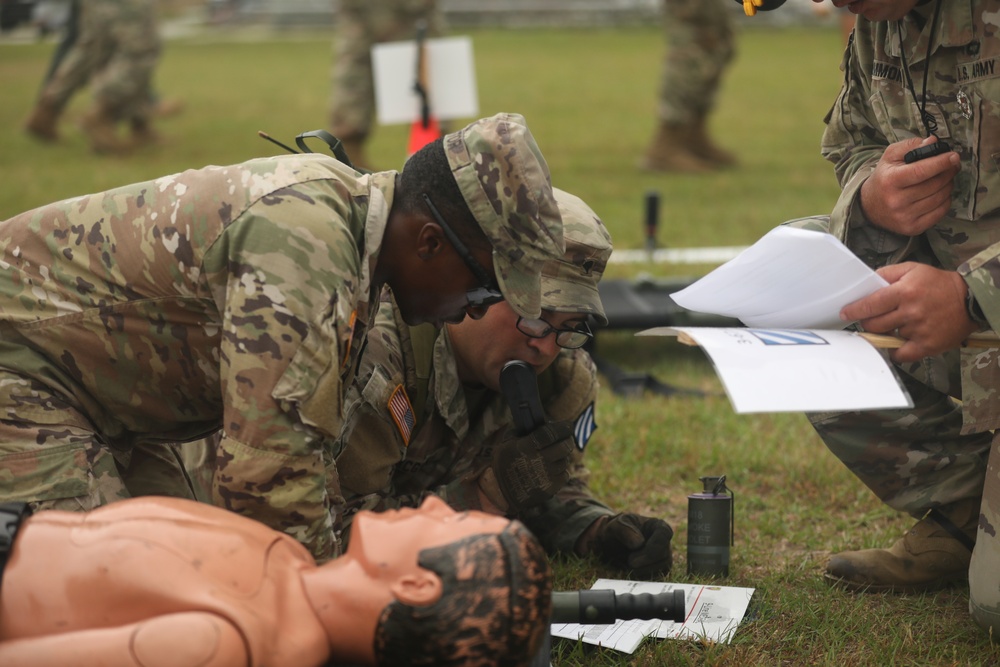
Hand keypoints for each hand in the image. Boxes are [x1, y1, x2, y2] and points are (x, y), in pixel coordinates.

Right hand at [477, 419, 574, 513]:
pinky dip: (560, 471)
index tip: (568, 425)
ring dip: (562, 457)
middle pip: (564, 447)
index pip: (550, 433)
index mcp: (526, 448)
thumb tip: (544, 423)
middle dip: (568, 440)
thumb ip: (524, 432)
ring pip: (565, 460)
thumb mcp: (507, 443)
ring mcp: (546, 476)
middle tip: (566, 438)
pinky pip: (564, 474)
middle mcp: (538, 461)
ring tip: (552, 457)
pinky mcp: (552, 488)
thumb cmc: (505, 463)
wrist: (501, 492)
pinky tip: (551, 470)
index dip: (562, 427)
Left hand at [582, 513, 673, 578]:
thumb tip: (639, 544)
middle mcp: (664, 541)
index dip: (652, 546)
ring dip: (645, 570)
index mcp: (658, 525)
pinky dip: (645, 575)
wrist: (614, 541)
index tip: (635, 554)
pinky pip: (658, 575)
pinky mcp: (660, 567)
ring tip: (629, 566)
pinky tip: (632, 572)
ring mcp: (664, 555)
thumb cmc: (618, 529)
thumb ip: (625, 530)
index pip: (664, 534)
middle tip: (630, 562)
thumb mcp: (616, 525)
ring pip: (663, 567)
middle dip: (647, 560)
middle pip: (664, 554)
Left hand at [840, 263, 978, 361]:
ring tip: (892, 325)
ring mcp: (919, 330)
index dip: (854, 310)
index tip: (844, 314)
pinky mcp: (927, 345)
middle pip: (874, 324)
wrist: (969, 300)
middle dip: (867, 322)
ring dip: (884, 333)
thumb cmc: (937, 283)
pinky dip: (895, 351)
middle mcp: (910, 312)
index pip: (871, 304)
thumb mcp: (912, 269)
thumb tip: (866, 282)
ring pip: (886, 337)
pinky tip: (896, 344)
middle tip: (871, 319)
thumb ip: (886, 274)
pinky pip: (901, 355)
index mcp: (904, 292)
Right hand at [859, 136, 959, 235]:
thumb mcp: (890, 157)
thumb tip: (933, 142)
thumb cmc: (885, 178)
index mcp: (890, 181)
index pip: (921, 171)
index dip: (941, 163)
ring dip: (948, 185)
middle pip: (935, 184)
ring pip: (941, 198)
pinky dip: (945, 200)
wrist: (870, 206)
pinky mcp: (913, 228)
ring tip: (944, 179)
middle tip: (951, 165)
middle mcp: (896, 201)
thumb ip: (911, 145)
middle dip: (948, 172)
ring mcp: (905, 217)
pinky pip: (941, 212)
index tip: (954, 156)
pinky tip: (940, 193)